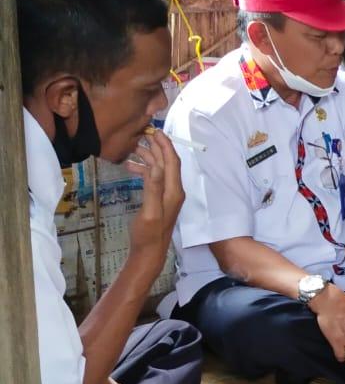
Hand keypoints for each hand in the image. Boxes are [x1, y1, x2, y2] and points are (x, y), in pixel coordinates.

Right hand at [125, 130, 184, 272]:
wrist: (149, 252)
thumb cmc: (148, 234)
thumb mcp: (149, 211)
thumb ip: (153, 188)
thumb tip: (156, 166)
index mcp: (174, 191)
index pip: (172, 162)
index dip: (165, 145)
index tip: (156, 131)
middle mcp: (174, 190)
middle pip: (168, 162)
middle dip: (157, 146)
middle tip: (143, 133)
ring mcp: (167, 195)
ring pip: (160, 169)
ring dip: (148, 157)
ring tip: (133, 147)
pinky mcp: (159, 199)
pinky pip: (154, 178)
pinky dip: (144, 170)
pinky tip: (130, 167)